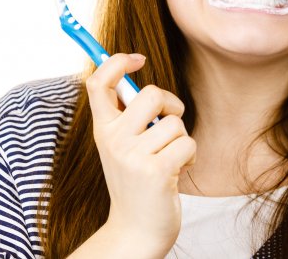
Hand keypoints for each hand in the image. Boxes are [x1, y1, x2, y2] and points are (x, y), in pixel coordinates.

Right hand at [85, 53, 195, 256]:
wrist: (136, 230)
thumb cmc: (137, 181)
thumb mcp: (122, 145)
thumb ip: (127, 114)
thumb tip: (133, 70)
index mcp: (103, 129)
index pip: (97, 83)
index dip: (116, 61)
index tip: (137, 58)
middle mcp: (113, 140)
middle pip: (151, 93)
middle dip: (171, 105)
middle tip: (169, 123)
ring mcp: (132, 156)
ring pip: (175, 122)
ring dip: (182, 139)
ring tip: (169, 159)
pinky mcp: (155, 171)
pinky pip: (188, 143)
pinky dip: (190, 156)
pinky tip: (177, 172)